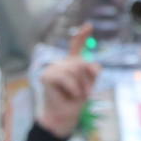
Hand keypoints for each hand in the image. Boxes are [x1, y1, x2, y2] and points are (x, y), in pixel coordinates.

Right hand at [36, 24, 101, 138]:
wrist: (65, 115)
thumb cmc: (76, 100)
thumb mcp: (90, 84)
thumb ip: (93, 71)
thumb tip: (93, 64)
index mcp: (72, 63)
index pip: (77, 46)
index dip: (82, 35)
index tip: (89, 25)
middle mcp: (61, 63)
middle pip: (81, 62)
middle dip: (88, 79)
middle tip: (86, 92)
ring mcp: (53, 68)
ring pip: (75, 69)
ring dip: (81, 85)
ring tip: (78, 95)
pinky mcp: (47, 76)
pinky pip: (66, 77)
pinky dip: (73, 88)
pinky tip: (71, 95)